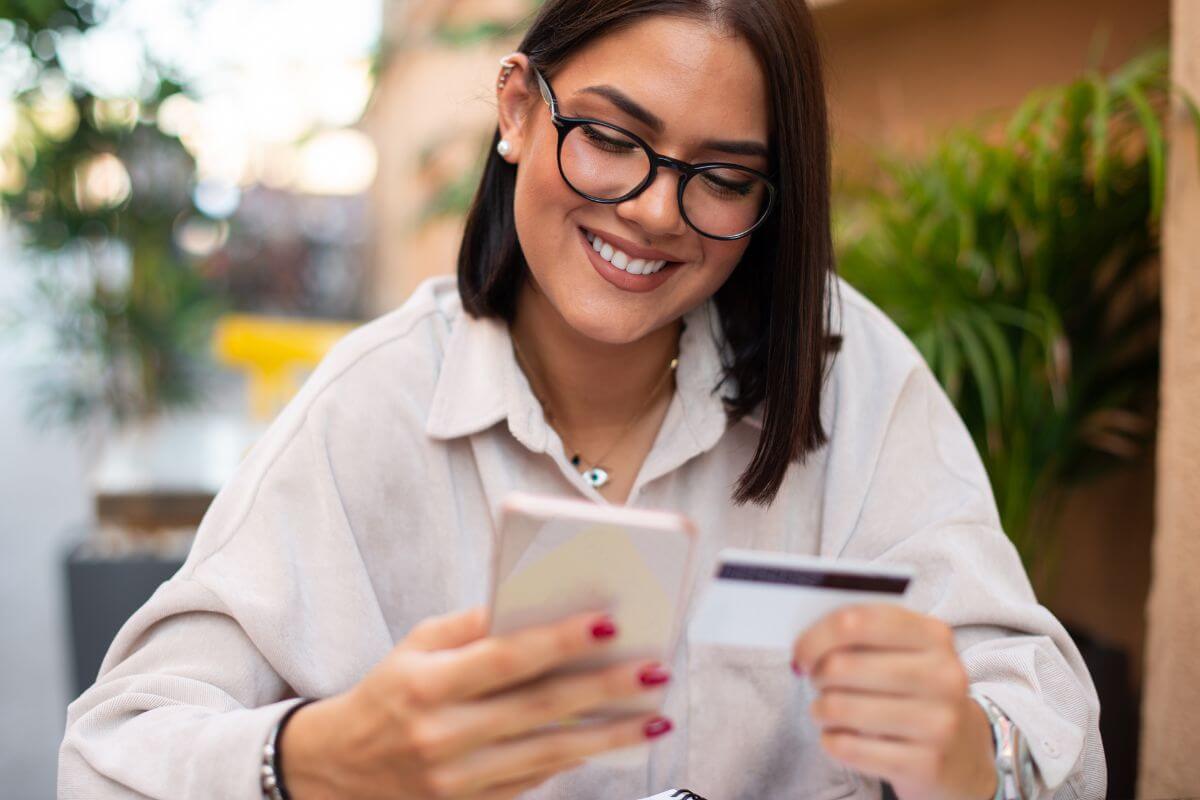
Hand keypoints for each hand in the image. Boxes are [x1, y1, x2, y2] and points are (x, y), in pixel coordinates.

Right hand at [281, 607, 672, 798]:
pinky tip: (610, 740)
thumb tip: (534, 598)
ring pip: (549, 753)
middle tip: (653, 668)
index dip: (560, 639)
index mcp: (427, 683)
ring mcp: (457, 779)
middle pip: (539, 707)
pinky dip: (576, 759)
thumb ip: (473, 623)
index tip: (609, 620)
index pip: (506, 657)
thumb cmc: (389, 692)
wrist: (338, 769)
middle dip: (604, 687)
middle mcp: (442, 734)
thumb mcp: (417, 645)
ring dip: (609, 735)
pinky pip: (535, 780)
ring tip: (654, 715)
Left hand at [792, 605, 996, 799]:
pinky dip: (832, 741)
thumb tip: (806, 643)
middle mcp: (942, 675)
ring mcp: (939, 722)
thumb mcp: (904, 652)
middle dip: (817, 674)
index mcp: (933, 635)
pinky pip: (849, 748)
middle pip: (842, 666)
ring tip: (827, 710)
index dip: (816, 636)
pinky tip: (839, 737)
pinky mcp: (926, 763)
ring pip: (840, 708)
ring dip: (820, 710)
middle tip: (817, 681)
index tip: (801, 652)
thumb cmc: (915, 691)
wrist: (962, 753)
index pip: (857, 622)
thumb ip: (862, 636)